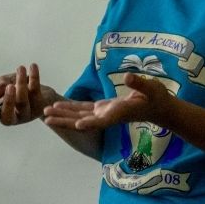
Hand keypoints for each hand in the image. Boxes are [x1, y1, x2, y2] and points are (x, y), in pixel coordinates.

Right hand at [0, 63, 61, 126]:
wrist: (42, 93)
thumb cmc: (19, 89)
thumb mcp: (6, 83)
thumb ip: (0, 84)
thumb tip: (0, 88)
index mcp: (0, 112)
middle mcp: (13, 117)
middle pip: (7, 116)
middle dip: (7, 101)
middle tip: (10, 86)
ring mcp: (27, 114)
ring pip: (22, 102)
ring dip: (21, 83)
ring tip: (21, 68)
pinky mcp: (40, 106)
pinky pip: (36, 92)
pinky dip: (34, 77)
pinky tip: (33, 66)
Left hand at [43, 72, 173, 130]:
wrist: (159, 106)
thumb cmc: (157, 97)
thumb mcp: (151, 88)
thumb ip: (139, 84)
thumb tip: (128, 77)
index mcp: (119, 113)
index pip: (102, 121)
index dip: (89, 124)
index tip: (76, 126)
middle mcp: (108, 117)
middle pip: (83, 122)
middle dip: (65, 121)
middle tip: (45, 119)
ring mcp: (104, 114)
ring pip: (79, 116)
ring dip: (62, 115)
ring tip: (45, 113)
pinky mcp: (103, 109)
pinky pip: (83, 110)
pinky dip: (70, 108)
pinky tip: (57, 105)